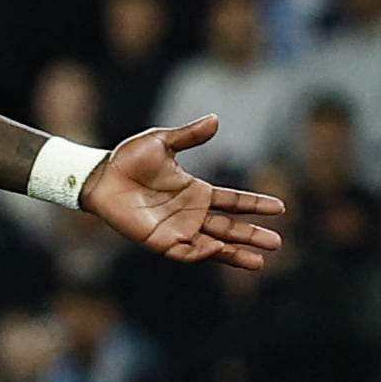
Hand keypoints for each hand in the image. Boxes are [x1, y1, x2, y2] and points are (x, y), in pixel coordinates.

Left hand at [81, 117, 285, 270]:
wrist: (100, 176)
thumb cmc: (128, 159)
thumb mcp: (162, 142)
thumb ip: (189, 135)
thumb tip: (216, 119)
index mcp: (196, 191)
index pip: (233, 201)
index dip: (255, 204)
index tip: (280, 207)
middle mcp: (191, 213)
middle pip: (229, 228)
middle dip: (252, 236)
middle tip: (277, 243)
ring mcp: (176, 229)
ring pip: (212, 245)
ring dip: (234, 253)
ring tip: (259, 262)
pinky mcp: (159, 241)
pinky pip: (185, 252)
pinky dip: (202, 252)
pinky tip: (218, 249)